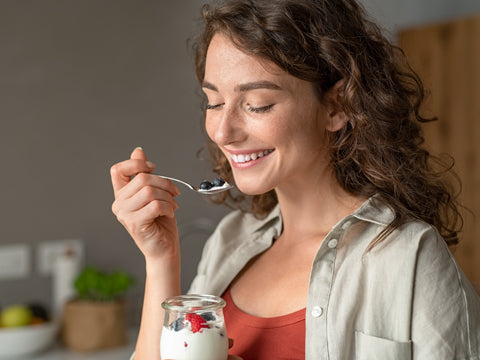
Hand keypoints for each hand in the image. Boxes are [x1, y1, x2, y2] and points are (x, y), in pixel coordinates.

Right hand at [110, 147, 180, 261]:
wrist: (165, 249)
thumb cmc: (160, 223)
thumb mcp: (154, 194)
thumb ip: (144, 174)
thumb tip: (138, 151)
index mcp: (121, 195)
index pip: (117, 170)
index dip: (136, 164)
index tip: (153, 167)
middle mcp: (119, 204)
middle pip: (142, 178)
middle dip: (165, 183)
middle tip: (174, 193)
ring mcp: (124, 215)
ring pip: (150, 191)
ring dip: (168, 196)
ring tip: (172, 205)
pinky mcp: (135, 223)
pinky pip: (155, 205)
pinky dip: (169, 207)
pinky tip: (170, 213)